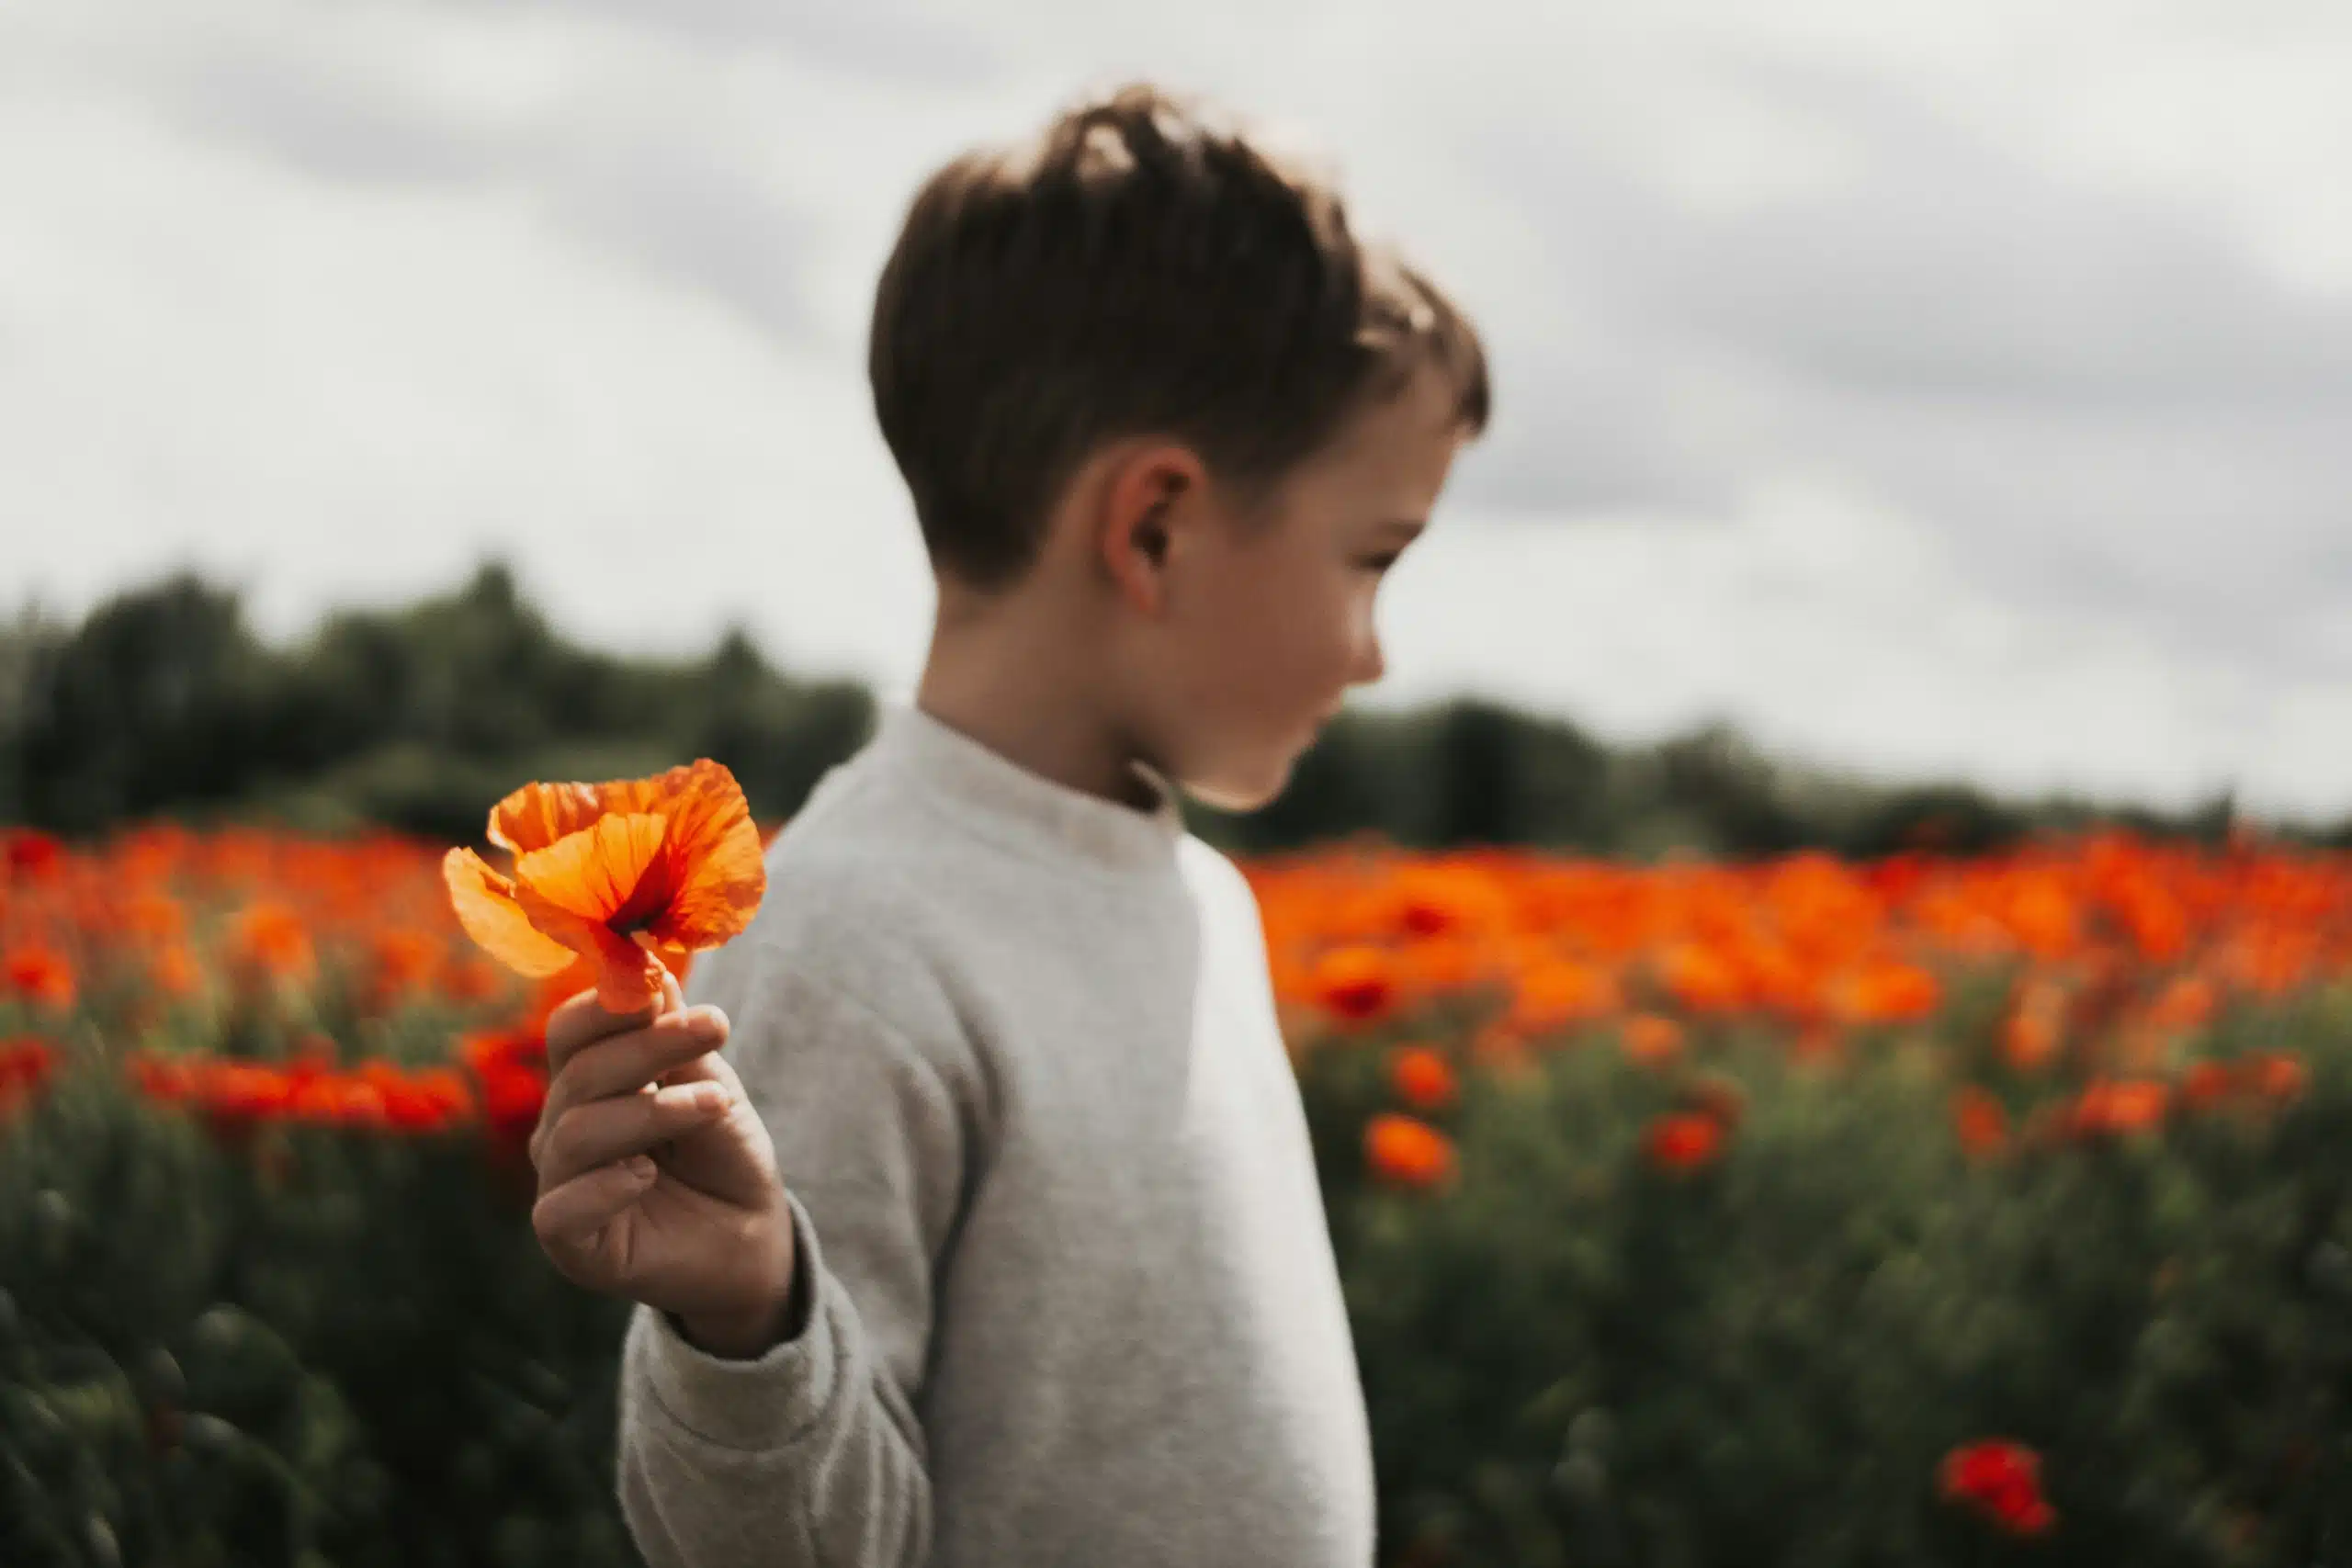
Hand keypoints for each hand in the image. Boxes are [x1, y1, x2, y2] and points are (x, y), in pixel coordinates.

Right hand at [528, 971, 796, 1353]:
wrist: (749, 1232)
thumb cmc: (721, 1152)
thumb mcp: (709, 1085)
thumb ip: (676, 1038)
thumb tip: (651, 970)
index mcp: (587, 1081)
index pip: (570, 1031)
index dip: (610, 1005)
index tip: (662, 987)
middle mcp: (561, 1128)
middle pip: (580, 1073)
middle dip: (651, 1045)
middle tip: (716, 1026)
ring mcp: (560, 1185)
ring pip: (577, 1133)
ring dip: (652, 1111)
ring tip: (714, 1105)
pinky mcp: (569, 1243)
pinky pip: (560, 1210)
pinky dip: (605, 1186)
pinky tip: (647, 1175)